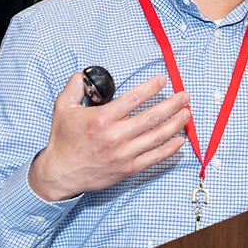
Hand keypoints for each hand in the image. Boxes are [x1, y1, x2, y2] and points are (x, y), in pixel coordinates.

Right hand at [29, 72, 190, 200]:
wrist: (60, 173)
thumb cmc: (63, 140)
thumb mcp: (63, 108)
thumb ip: (75, 87)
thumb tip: (83, 73)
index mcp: (101, 119)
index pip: (134, 98)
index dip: (151, 87)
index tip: (163, 80)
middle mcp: (115, 136)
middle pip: (152, 116)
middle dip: (173, 103)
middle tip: (184, 95)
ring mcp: (123, 154)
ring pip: (157, 136)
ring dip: (176, 123)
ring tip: (187, 113)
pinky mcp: (128, 168)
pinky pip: (154, 157)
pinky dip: (170, 148)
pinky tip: (180, 140)